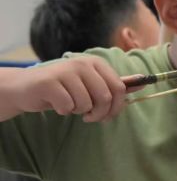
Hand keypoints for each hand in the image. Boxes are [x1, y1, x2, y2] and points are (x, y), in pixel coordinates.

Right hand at [7, 56, 126, 121]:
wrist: (27, 87)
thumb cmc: (64, 88)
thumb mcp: (91, 84)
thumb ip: (115, 84)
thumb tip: (144, 82)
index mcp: (96, 63)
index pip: (119, 88)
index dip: (117, 107)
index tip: (108, 115)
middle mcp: (82, 63)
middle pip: (105, 97)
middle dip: (100, 113)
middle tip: (90, 117)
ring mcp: (65, 71)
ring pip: (86, 103)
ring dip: (79, 111)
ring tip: (70, 105)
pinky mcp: (50, 82)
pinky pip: (68, 106)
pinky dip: (64, 111)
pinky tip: (57, 104)